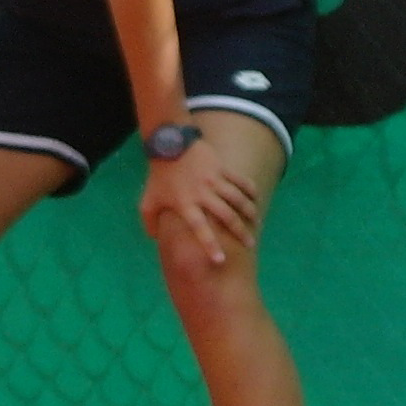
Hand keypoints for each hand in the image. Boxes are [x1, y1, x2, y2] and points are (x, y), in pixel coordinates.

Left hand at [138, 141, 266, 272]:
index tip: (221, 261)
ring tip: (257, 223)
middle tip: (249, 244)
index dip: (210, 245)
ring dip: (249, 212)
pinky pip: (241, 181)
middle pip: (226, 216)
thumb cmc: (159, 176)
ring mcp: (214, 180)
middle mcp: (202, 194)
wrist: (169, 144)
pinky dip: (250, 190)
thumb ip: (150, 222)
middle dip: (240, 232)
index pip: (200, 229)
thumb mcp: (148, 200)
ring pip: (238, 199)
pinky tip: (256, 199)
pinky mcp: (222, 168)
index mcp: (185, 204)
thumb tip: (154, 239)